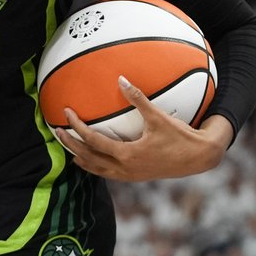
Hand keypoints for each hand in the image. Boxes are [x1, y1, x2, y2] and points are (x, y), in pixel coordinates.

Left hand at [51, 76, 229, 180]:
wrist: (199, 157)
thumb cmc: (180, 136)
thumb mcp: (158, 116)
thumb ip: (138, 98)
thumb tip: (121, 78)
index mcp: (127, 155)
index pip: (93, 142)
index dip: (77, 128)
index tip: (67, 114)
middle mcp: (125, 169)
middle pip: (89, 159)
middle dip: (71, 145)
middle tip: (56, 132)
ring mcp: (130, 175)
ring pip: (98, 170)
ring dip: (82, 158)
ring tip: (70, 150)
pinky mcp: (136, 176)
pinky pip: (109, 173)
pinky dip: (97, 166)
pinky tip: (94, 158)